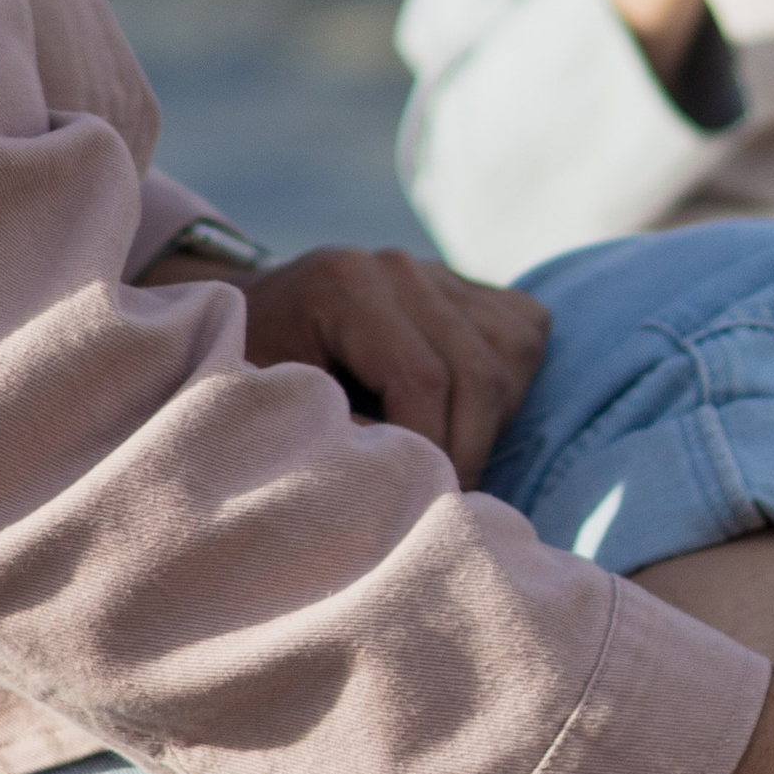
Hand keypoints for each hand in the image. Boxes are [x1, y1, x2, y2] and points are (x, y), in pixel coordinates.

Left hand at [144, 242, 551, 480]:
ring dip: (493, 424)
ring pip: (510, 355)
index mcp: (344, 284)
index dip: (434, 451)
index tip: (421, 506)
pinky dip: (511, 387)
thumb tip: (405, 476)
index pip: (423, 377)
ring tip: (450, 466)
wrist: (250, 326)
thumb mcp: (268, 406)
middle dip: (470, 449)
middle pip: (477, 370)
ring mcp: (435, 271)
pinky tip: (468, 421)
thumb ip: (333, 436)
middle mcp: (397, 267)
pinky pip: (524, 333)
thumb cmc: (248, 376)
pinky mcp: (465, 286)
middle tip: (444, 504)